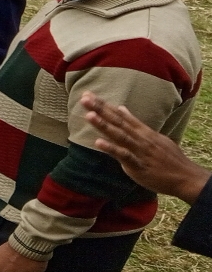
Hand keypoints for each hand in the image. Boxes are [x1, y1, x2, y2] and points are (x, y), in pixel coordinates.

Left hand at [81, 92, 210, 201]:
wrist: (185, 177)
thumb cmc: (167, 157)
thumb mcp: (153, 136)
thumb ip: (135, 123)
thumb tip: (121, 108)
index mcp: (142, 131)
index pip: (119, 115)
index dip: (104, 105)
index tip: (88, 95)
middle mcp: (139, 138)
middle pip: (117, 121)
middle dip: (100, 109)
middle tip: (84, 98)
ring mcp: (139, 151)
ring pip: (119, 135)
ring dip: (104, 125)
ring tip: (89, 115)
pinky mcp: (138, 165)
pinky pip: (124, 156)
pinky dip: (111, 149)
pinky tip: (98, 143)